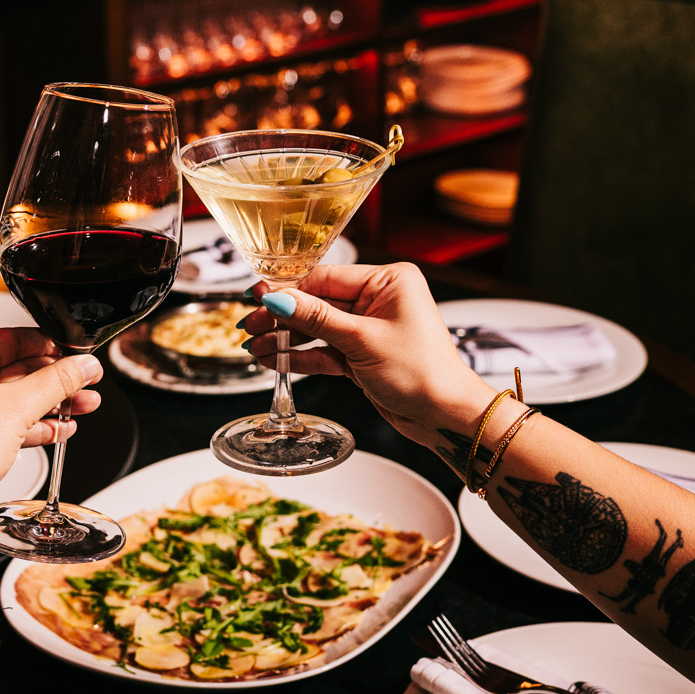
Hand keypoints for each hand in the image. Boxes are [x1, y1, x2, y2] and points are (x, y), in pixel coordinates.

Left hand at [0, 327, 102, 488]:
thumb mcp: (17, 407)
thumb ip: (57, 382)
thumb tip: (85, 365)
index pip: (12, 339)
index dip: (49, 346)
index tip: (75, 355)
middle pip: (19, 369)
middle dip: (57, 380)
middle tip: (86, 380)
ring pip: (17, 397)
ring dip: (53, 403)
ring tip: (85, 404)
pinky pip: (9, 420)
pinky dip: (36, 423)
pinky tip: (62, 427)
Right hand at [240, 263, 493, 447]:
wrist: (444, 416)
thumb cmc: (423, 373)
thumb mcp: (362, 340)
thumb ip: (316, 318)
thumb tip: (279, 299)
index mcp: (389, 281)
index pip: (326, 277)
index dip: (289, 289)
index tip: (258, 296)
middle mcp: (380, 300)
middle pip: (318, 302)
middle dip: (283, 316)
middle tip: (250, 325)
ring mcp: (370, 328)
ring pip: (317, 328)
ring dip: (287, 338)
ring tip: (255, 346)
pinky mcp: (363, 354)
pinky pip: (325, 350)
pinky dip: (301, 356)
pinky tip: (275, 359)